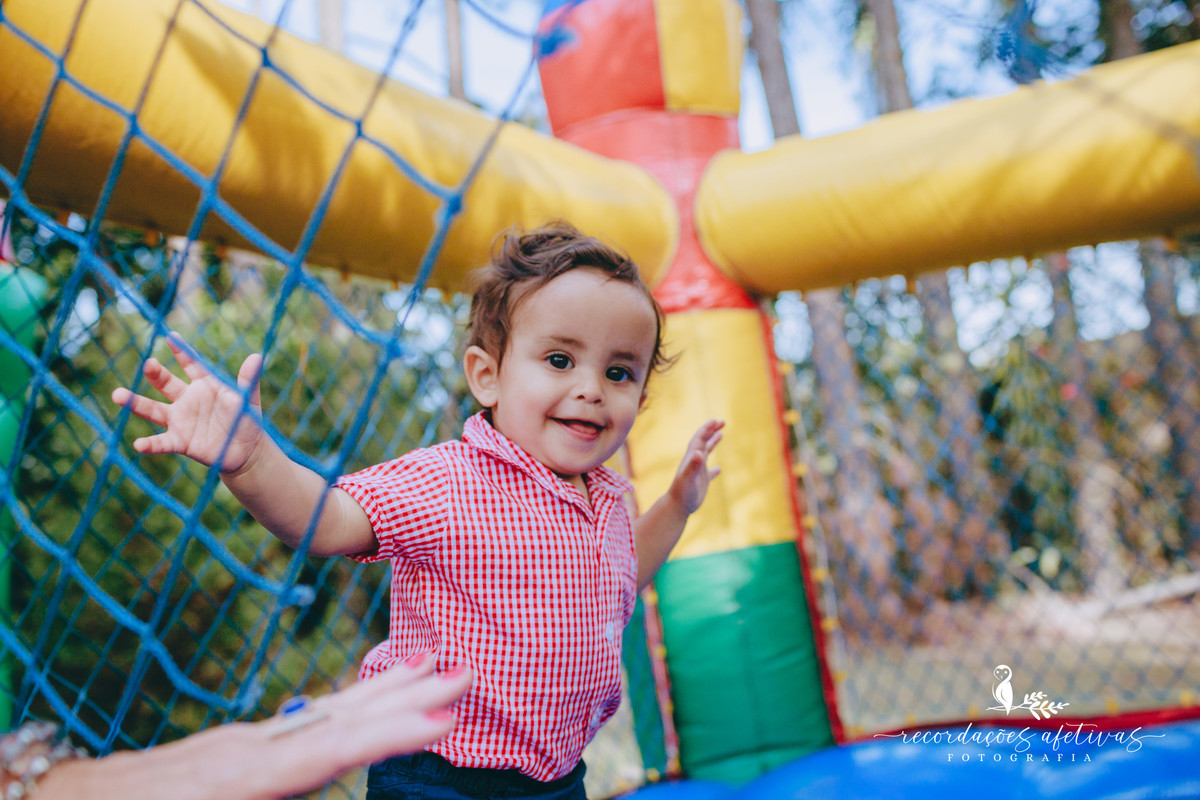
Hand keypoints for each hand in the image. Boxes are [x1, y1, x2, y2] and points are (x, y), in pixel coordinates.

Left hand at [35, 657, 472, 799]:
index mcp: (239, 778)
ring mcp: (244, 744)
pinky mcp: (237, 749)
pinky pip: (306, 722)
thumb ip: (265, 782)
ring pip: (329, 712)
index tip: (444, 720)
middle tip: (464, 670)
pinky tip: (368, 700)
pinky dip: (350, 706)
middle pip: (342, 717)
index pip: (333, 750)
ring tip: (434, 666)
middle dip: (406, 695)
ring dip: (387, 690)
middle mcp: (250, 750)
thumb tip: (320, 755)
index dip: (391, 734)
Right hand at [111, 334, 264, 472]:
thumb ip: (249, 380)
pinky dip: (150, 444)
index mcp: (205, 385)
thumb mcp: (248, 400)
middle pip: (166, 383)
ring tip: (117, 395)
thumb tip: (257, 356)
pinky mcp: (180, 441)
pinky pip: (162, 442)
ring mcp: (180, 420)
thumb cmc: (246, 420)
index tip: (171, 336)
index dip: (182, 351)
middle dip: (156, 373)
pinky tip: (138, 444)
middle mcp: (187, 400)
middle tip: (148, 363)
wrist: (246, 450)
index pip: (191, 364)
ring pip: (153, 410)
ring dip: (135, 403)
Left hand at [668, 419, 722, 514]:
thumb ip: (693, 466)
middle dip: (711, 431)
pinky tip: (719, 469)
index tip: (717, 421)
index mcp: (691, 458)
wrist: (676, 507)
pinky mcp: (701, 482)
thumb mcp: (688, 478)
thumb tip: (699, 453)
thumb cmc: (682, 493)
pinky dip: (714, 470)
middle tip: (722, 422)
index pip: (699, 439)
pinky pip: (709, 473)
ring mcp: (698, 472)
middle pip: (703, 442)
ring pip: (706, 453)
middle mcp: (694, 462)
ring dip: (712, 443)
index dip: (707, 429)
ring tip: (721, 434)